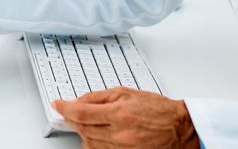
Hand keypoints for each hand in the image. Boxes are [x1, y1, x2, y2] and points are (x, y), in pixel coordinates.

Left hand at [52, 87, 199, 148]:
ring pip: (89, 143)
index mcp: (119, 114)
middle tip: (69, 112)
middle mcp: (120, 134)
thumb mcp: (127, 93)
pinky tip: (96, 135)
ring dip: (82, 132)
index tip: (57, 105)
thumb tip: (78, 101)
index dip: (65, 109)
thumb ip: (99, 97)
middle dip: (72, 120)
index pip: (81, 113)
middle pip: (82, 129)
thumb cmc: (158, 110)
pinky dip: (93, 144)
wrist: (180, 129)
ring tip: (86, 122)